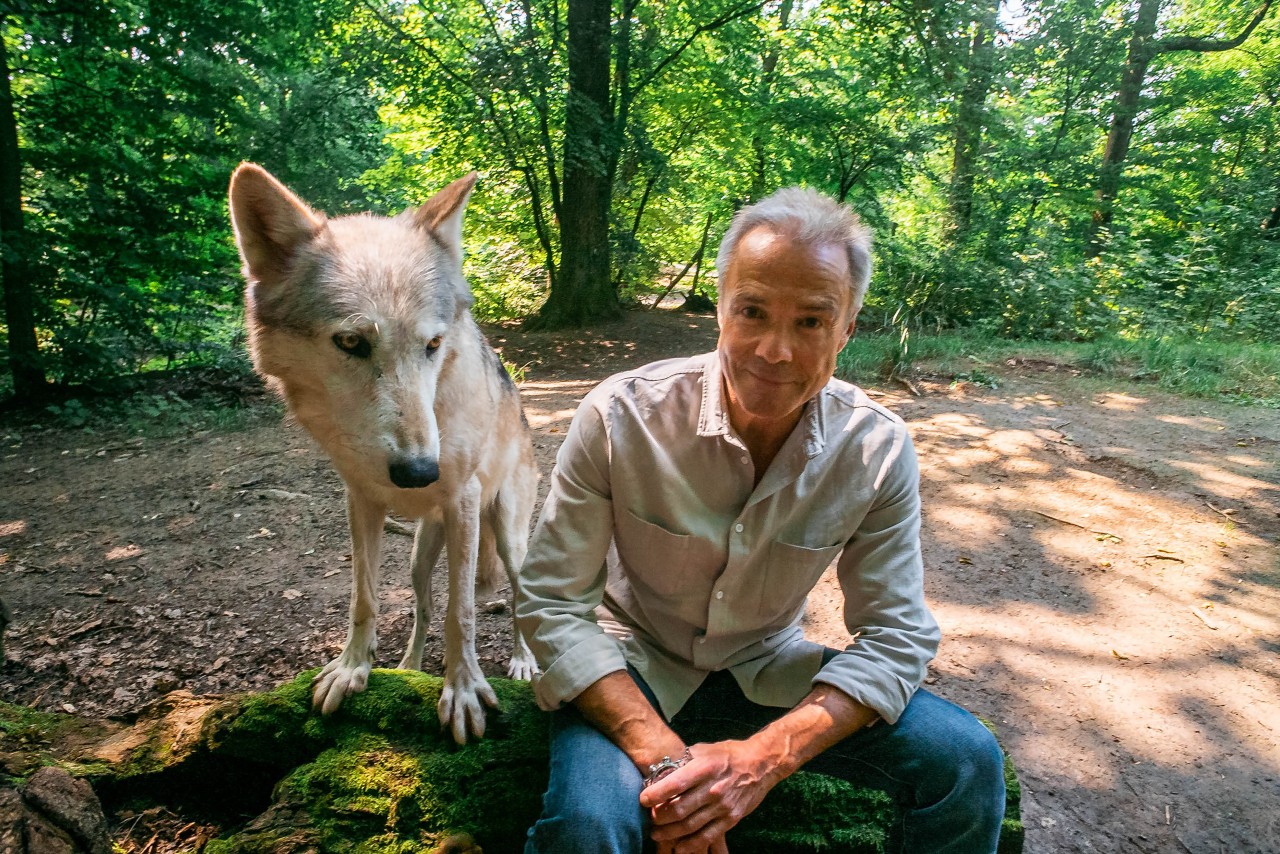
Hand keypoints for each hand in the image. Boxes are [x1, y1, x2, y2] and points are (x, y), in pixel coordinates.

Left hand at [640, 740, 779, 852]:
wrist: (761, 764)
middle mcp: (713, 789)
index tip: (643, 799)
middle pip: (679, 809)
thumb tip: (662, 768)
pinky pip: (707, 836)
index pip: (675, 784)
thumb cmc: (729, 754)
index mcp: (705, 768)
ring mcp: (722, 806)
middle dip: (659, 817)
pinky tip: (678, 847)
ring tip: (657, 833)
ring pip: (690, 826)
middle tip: (649, 819)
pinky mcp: (730, 819)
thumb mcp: (705, 749)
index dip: (656, 794)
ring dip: (669, 832)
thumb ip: (684, 759)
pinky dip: (690, 845)